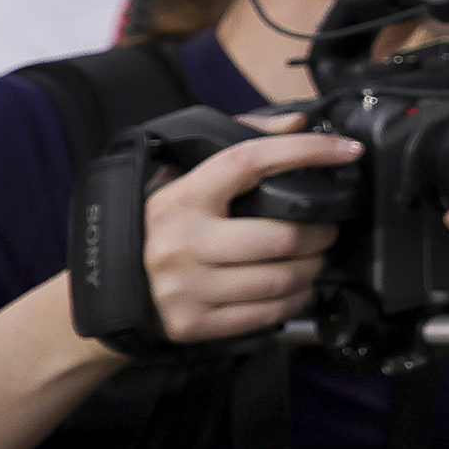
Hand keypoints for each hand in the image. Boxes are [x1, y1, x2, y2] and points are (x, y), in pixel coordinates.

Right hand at [140, 119, 358, 344]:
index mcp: (180, 197)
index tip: (345, 151)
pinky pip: (266, 313)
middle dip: (321, 232)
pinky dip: (295, 298)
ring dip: (313, 267)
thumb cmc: (156, 224)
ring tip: (314, 256)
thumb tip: (297, 124)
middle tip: (329, 228)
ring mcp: (187, 288)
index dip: (305, 152)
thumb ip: (237, 143)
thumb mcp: (179, 175)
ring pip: (281, 279)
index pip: (250, 161)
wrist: (103, 289)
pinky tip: (297, 286)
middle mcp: (182, 243)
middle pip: (281, 237)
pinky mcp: (194, 323)